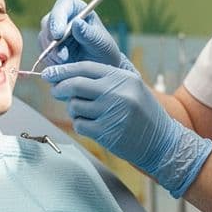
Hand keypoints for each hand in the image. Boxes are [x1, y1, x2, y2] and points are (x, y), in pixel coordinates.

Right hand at [38, 0, 134, 72]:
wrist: (100, 67)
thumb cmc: (104, 50)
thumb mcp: (101, 43)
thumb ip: (88, 33)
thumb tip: (76, 23)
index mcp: (77, 8)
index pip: (64, 4)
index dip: (58, 17)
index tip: (58, 35)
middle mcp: (63, 17)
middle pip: (48, 21)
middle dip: (53, 40)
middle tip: (62, 57)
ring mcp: (53, 31)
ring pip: (43, 38)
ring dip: (52, 53)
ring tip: (66, 63)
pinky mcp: (48, 46)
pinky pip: (44, 52)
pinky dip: (51, 60)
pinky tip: (63, 66)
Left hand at [43, 61, 211, 196]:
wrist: (162, 142)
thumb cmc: (143, 114)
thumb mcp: (130, 88)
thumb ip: (104, 81)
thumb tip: (66, 78)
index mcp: (123, 78)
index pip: (86, 68)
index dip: (64, 70)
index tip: (49, 73)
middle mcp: (118, 93)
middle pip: (75, 85)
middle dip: (60, 88)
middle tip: (55, 90)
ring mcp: (112, 113)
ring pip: (75, 106)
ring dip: (74, 109)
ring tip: (88, 112)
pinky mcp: (107, 133)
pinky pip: (80, 125)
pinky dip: (81, 124)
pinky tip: (93, 125)